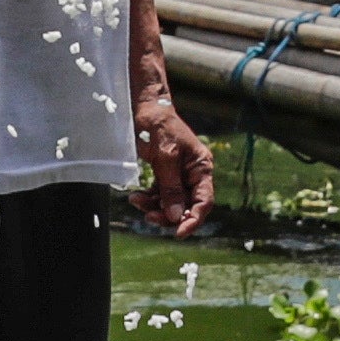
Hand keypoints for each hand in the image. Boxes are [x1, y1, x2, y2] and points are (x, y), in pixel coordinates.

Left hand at [131, 84, 213, 233]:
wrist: (144, 107)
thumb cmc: (158, 125)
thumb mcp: (165, 156)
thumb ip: (171, 187)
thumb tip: (176, 216)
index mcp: (201, 166)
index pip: (204, 200)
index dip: (194, 219)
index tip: (179, 233)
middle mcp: (193, 173)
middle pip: (187, 206)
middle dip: (169, 215)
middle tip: (149, 217)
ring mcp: (179, 175)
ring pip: (171, 203)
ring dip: (155, 207)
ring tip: (136, 201)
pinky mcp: (165, 175)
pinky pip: (160, 195)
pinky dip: (149, 199)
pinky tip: (136, 196)